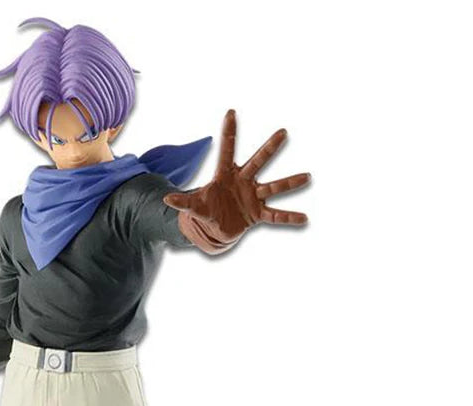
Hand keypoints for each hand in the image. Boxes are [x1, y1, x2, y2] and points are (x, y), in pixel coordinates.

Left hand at [164, 110, 309, 244]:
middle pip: (258, 161)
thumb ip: (183, 202)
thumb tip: (166, 200)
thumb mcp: (195, 207)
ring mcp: (253, 196)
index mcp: (226, 175)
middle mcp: (244, 181)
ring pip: (274, 186)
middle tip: (282, 132)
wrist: (217, 226)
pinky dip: (288, 217)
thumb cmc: (207, 209)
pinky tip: (304, 218)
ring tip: (307, 177)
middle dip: (269, 148)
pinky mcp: (258, 213)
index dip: (228, 133)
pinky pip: (276, 215)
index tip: (231, 112)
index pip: (227, 150)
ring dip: (290, 182)